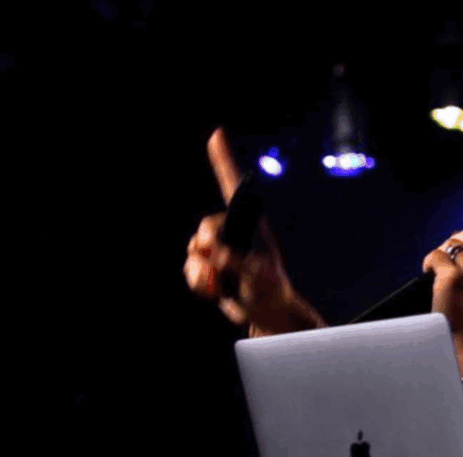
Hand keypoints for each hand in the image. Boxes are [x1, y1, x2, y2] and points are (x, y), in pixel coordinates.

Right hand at [183, 127, 325, 335]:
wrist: (267, 316)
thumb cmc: (272, 293)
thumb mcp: (259, 277)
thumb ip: (237, 263)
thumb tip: (213, 254)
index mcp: (251, 225)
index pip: (234, 188)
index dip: (223, 160)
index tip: (217, 134)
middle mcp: (233, 233)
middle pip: (205, 226)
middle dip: (207, 246)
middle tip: (220, 264)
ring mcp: (219, 251)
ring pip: (193, 252)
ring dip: (202, 273)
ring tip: (222, 286)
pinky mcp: (209, 268)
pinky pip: (191, 269)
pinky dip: (197, 283)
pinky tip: (213, 292)